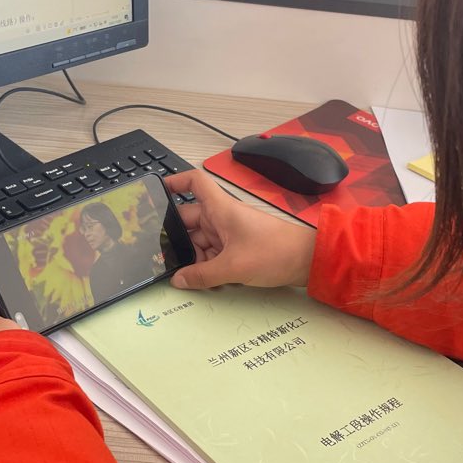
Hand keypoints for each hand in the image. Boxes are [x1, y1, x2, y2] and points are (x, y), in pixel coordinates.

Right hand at [166, 170, 316, 290]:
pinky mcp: (236, 247)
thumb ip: (201, 276)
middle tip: (158, 254)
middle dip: (176, 237)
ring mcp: (229, 232)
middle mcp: (221, 217)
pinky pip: (212, 253)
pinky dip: (205, 265)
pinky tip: (200, 281)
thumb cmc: (275, 252)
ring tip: (181, 275)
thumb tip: (178, 280)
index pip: (194, 183)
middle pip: (189, 220)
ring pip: (199, 241)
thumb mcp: (232, 267)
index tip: (156, 192)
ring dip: (191, 257)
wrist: (307, 262)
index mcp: (220, 209)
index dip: (175, 182)